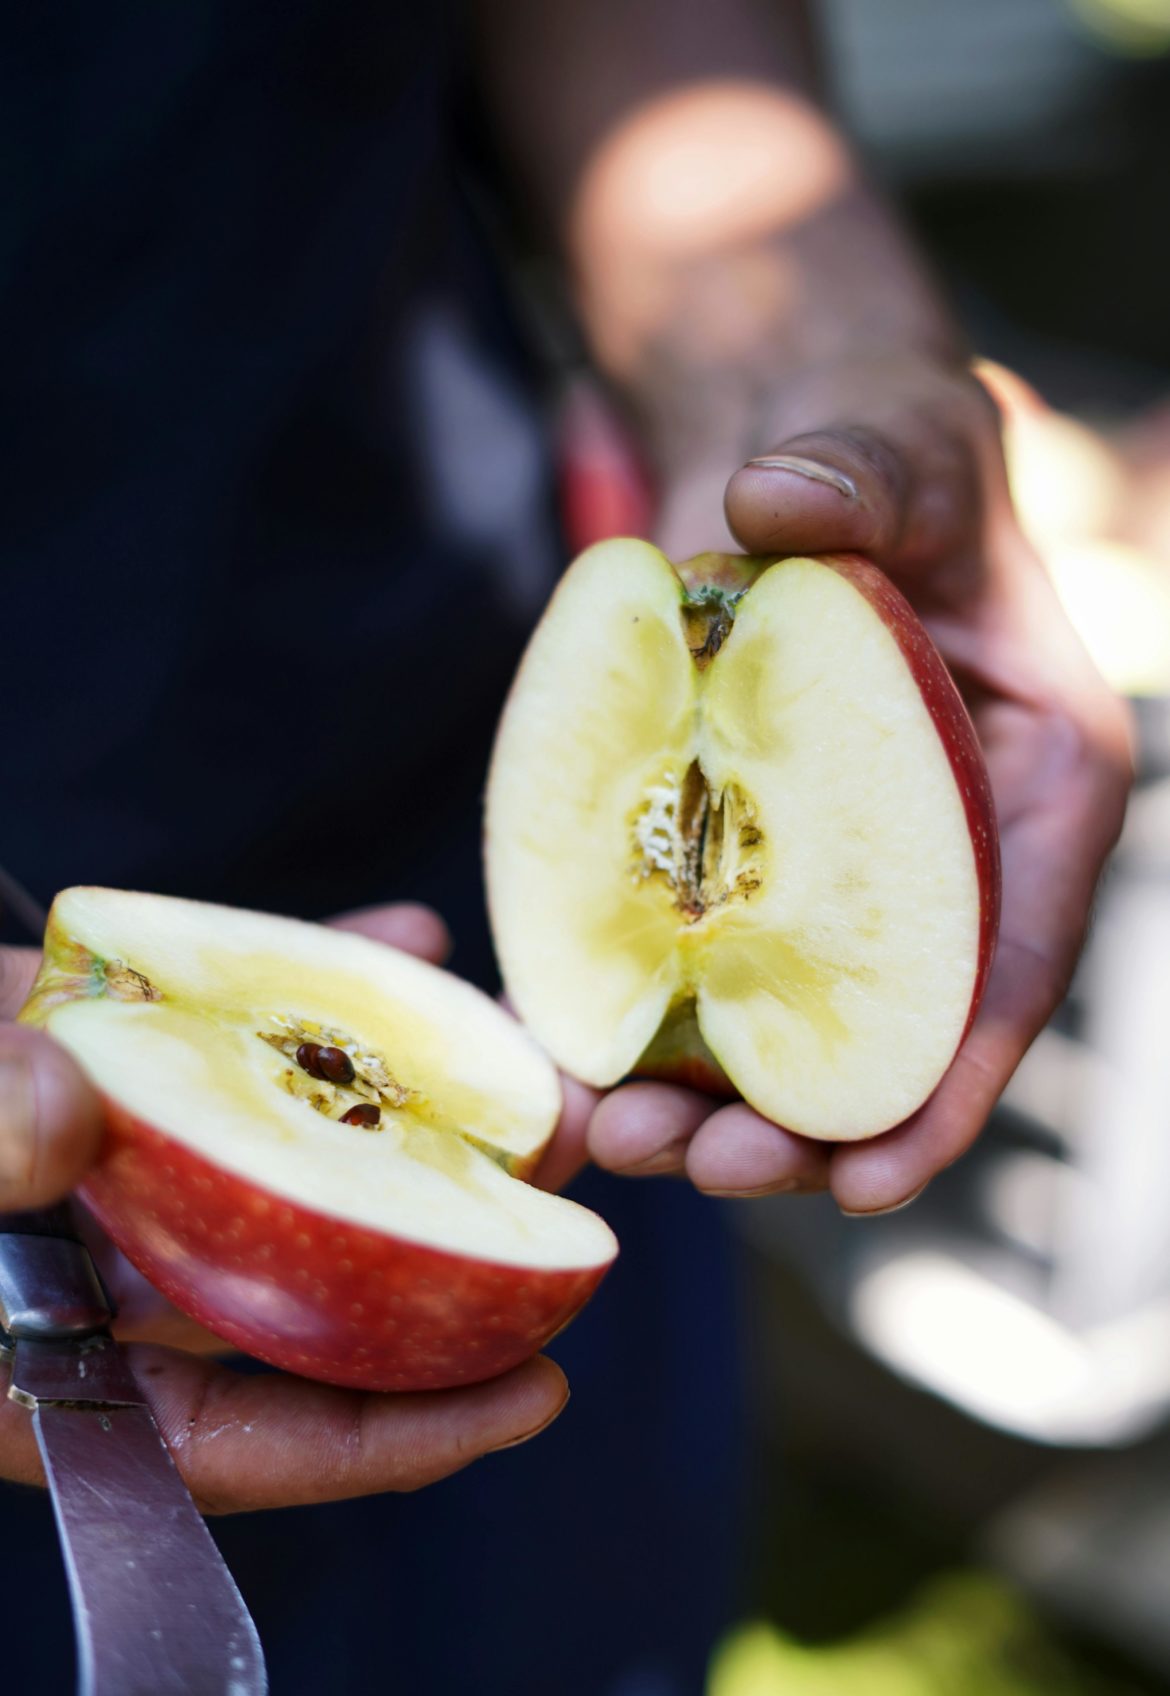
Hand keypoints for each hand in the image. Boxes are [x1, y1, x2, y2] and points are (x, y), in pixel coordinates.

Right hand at [0, 903, 567, 1511]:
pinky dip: (319, 982)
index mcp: (47, 1366)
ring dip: (413, 1089)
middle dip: (453, 1222)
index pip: (240, 1436)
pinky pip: (240, 1024)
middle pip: (307, 1276)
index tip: (535, 1396)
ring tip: (515, 1040)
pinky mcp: (110, 1046)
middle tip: (567, 1162)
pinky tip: (408, 937)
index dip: (389, 1435)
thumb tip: (73, 1106)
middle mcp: (104, 1267)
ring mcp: (116, 1152)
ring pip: (295, 1141)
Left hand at [579, 352, 1132, 1214]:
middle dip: (804, 1125)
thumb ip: (860, 474)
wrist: (787, 465)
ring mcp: (837, 873)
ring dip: (714, 1101)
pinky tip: (576, 1060)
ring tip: (619, 1133)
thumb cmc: (878, 451)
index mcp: (1037, 788)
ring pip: (791, 1026)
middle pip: (891, 1034)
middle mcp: (946, 857)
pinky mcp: (743, 861)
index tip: (869, 1186)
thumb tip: (784, 505)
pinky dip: (649, 1023)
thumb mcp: (890, 446)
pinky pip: (704, 964)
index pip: (1009, 965)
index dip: (946, 1088)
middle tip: (697, 1167)